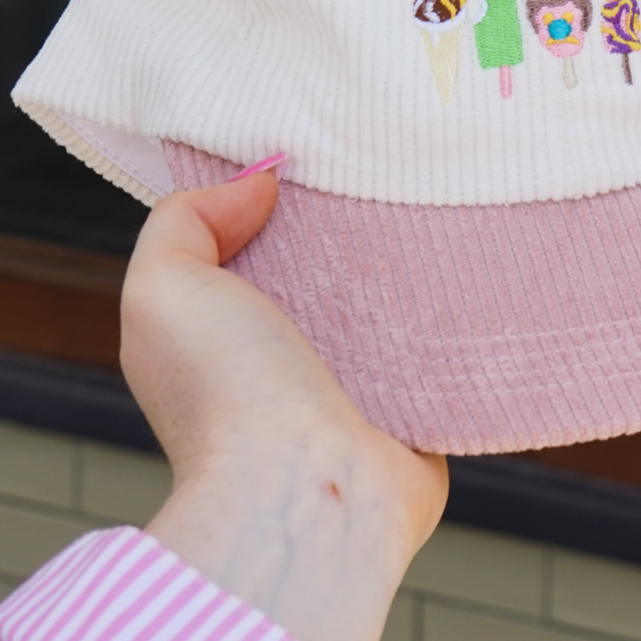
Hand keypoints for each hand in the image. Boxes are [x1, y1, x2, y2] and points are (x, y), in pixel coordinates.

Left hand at [121, 168, 447, 640]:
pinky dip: (463, 310)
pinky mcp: (423, 408)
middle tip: (386, 163)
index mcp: (228, 331)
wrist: (308, 491)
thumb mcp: (162, 287)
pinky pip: (449, 344)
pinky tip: (478, 264)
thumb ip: (183, 219)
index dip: (276, 196)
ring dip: (416, 262)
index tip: (312, 149)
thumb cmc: (225, 395)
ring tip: (438, 199)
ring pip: (394, 301)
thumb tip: (258, 184)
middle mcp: (291, 358)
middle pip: (329, 266)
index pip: (255, 246)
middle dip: (354, 220)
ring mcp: (360, 385)